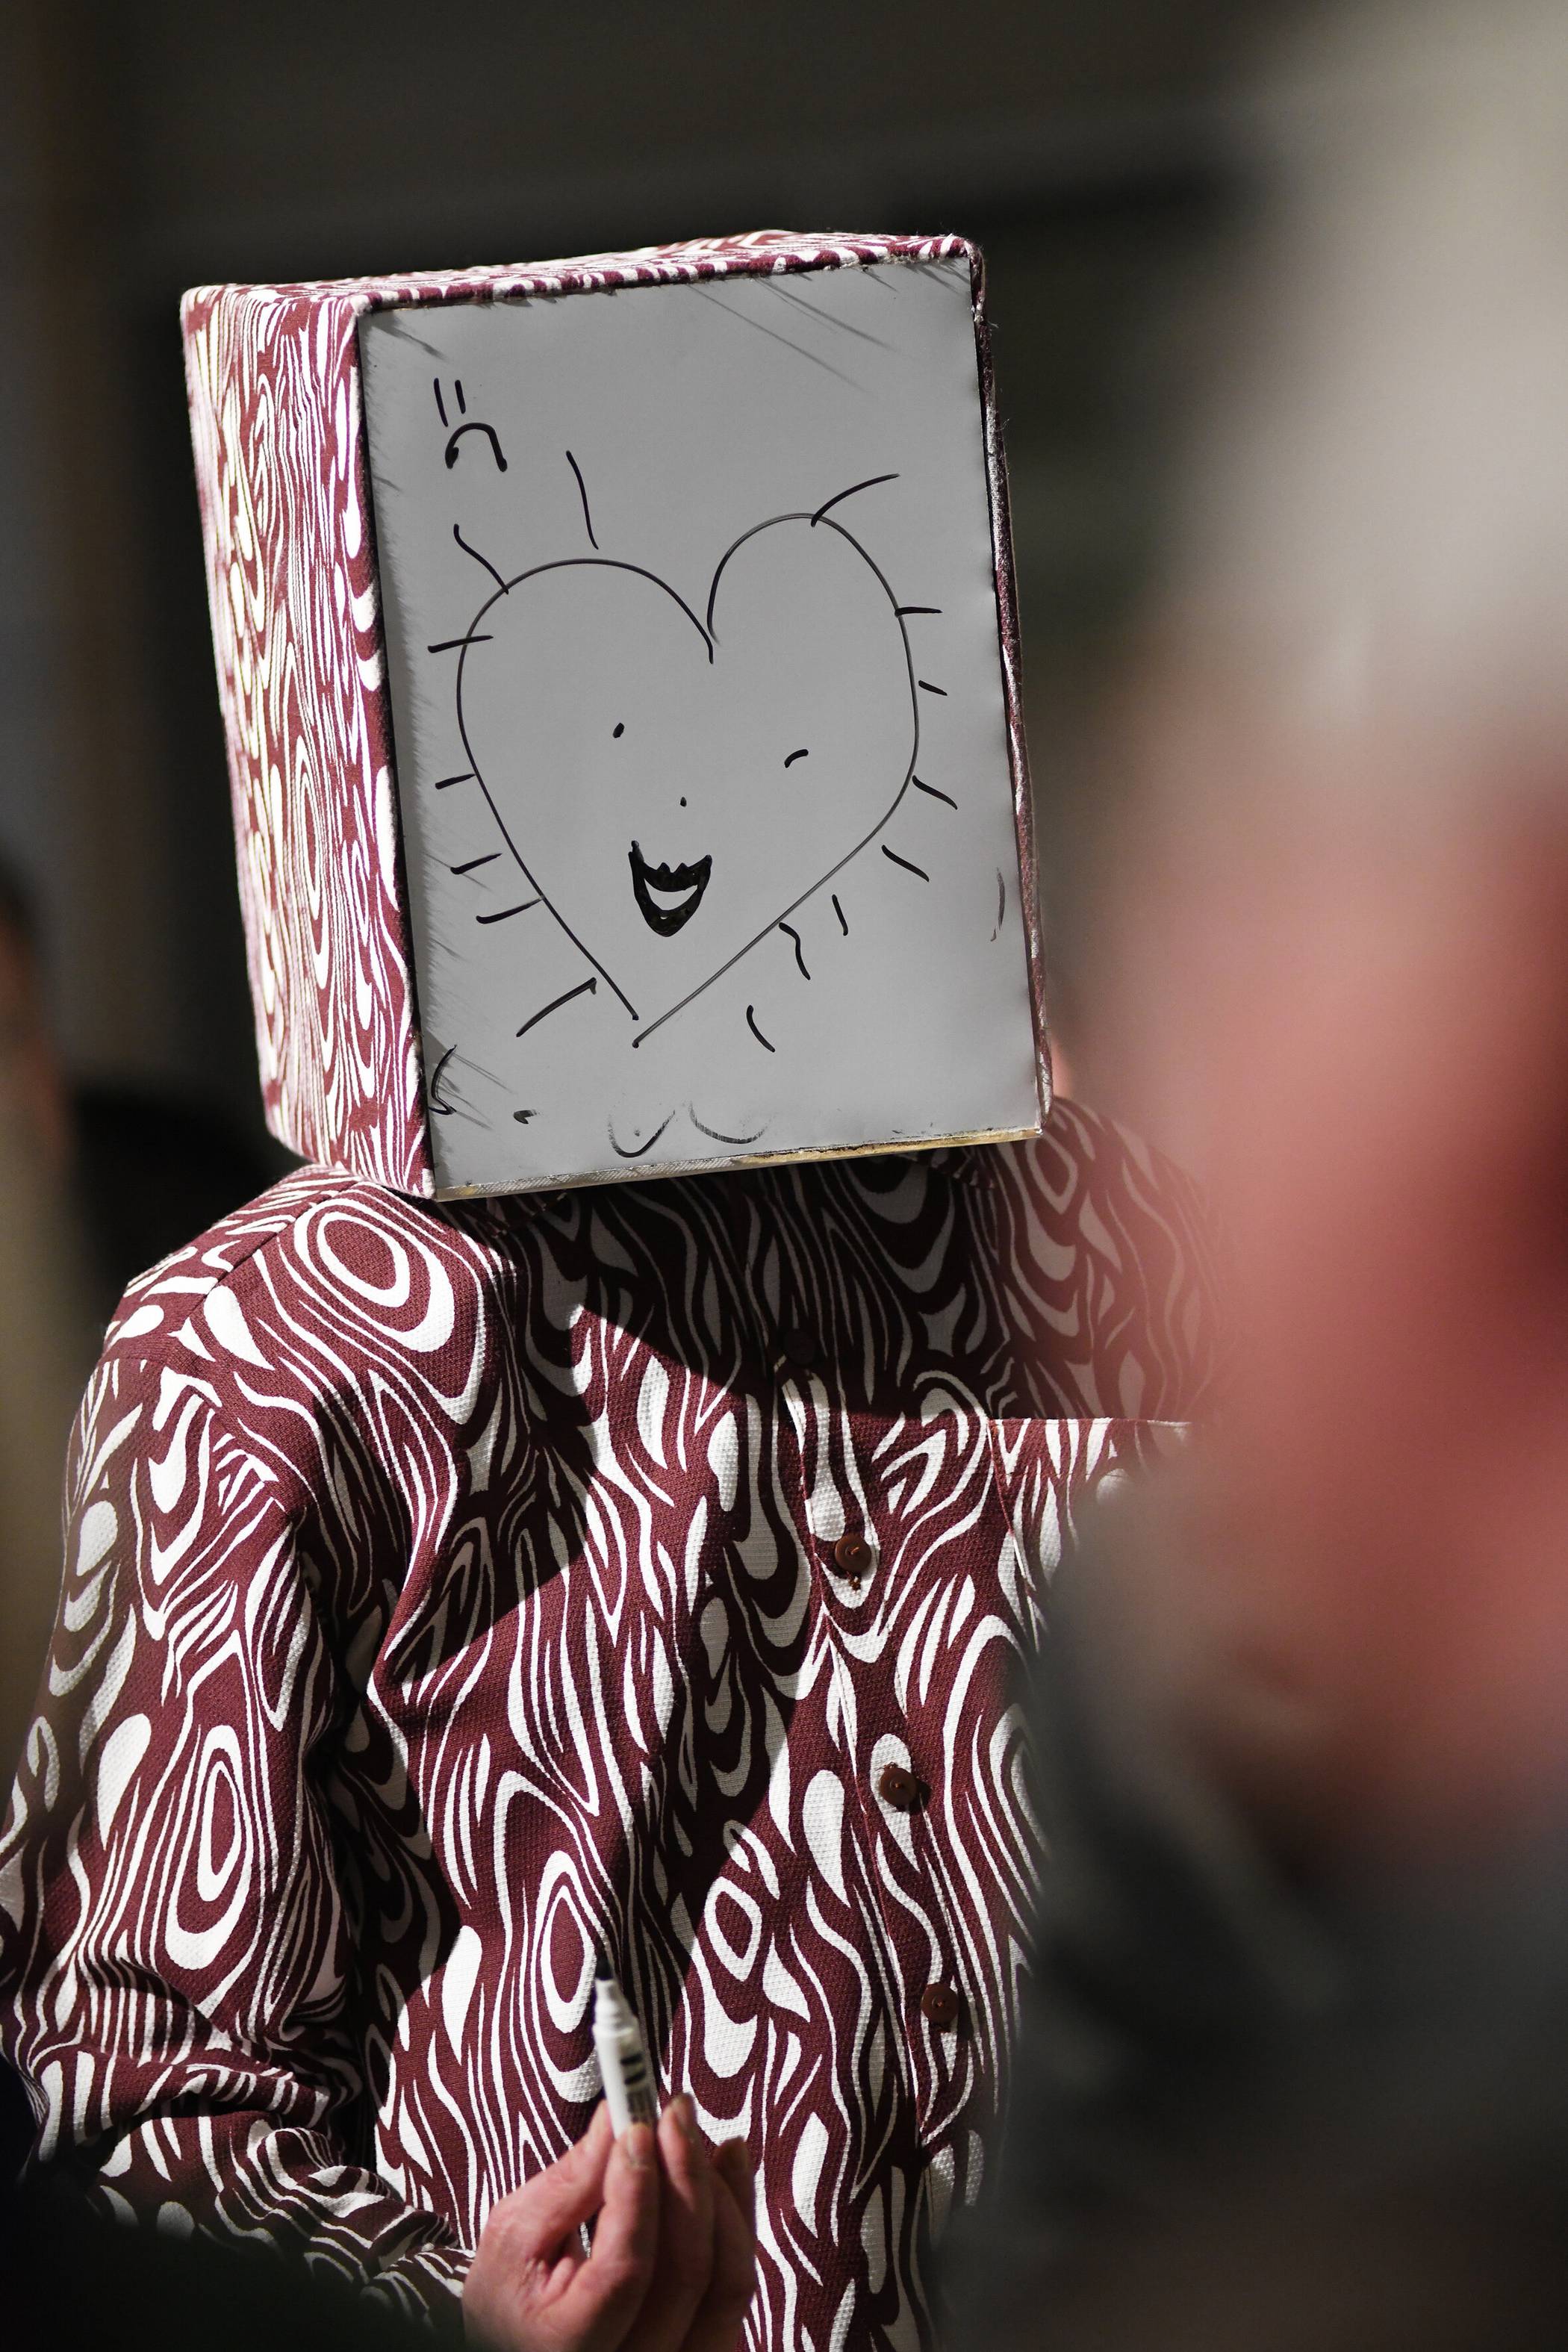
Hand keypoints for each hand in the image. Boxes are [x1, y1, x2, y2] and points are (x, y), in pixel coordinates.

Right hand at [463, 2096, 755, 2351]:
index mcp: (570, 2348)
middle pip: (688, 2273)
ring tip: (691, 2132)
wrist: (524, 2340)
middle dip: (687, 2176)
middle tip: (674, 2111)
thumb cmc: (514, 2293)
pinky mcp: (705, 2345)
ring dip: (719, 2190)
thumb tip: (618, 2117)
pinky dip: (737, 2215)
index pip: (625, 2271)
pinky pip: (736, 2283)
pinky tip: (722, 2163)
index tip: (638, 2126)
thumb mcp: (515, 2237)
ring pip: (727, 2279)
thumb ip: (569, 2183)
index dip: (639, 2192)